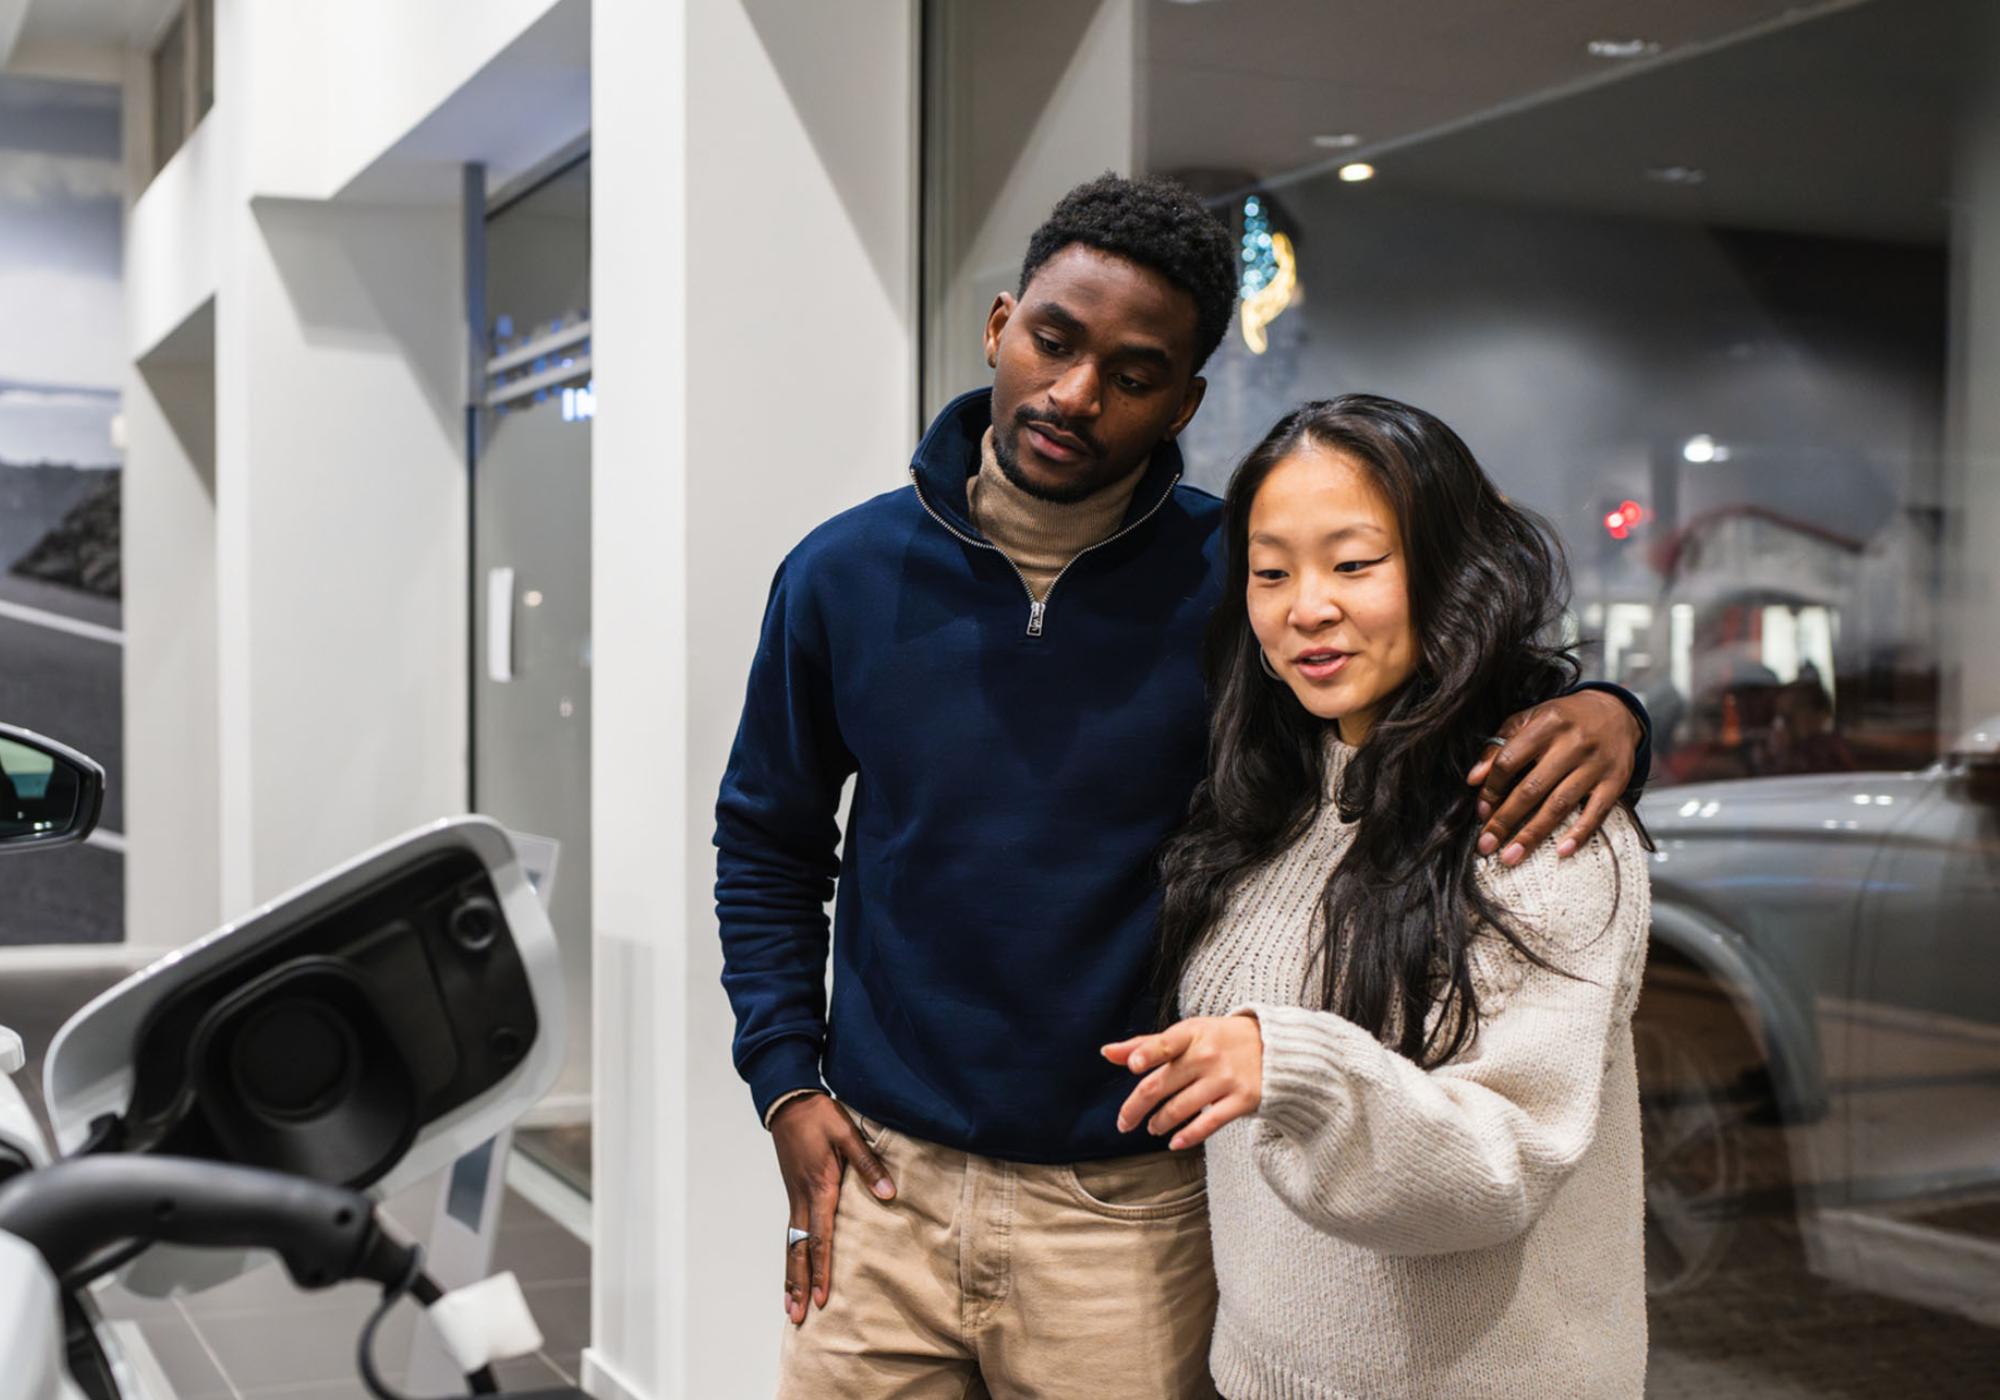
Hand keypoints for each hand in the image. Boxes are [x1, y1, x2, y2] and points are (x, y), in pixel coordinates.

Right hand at [770, 1094, 894, 1324]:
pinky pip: (790, 1233)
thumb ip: (869, 1165)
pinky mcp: (794, 1193)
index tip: (823, 1298)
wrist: (789, 1101)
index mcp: (820, 1188)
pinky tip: (792, 1269)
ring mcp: (795, 1197)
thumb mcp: (848, 1134)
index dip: (823, 1270)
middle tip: (797, 1317)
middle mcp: (803, 1199)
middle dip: (800, 1285)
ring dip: (791, 1277)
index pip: (821, 1238)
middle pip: (799, 1251)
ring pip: (791, 1245)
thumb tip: (890, 1193)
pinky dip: (789, 1257)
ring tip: (789, 1305)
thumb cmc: (820, 1117)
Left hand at [1102, 1015, 1263, 1150]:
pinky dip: (1188, 1136)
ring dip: (1159, 1122)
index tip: (1133, 1065)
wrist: (1275, 1048)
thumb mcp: (1188, 1033)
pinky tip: (1174, 1143)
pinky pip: (1209, 1123)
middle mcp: (1207, 1054)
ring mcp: (1225, 1078)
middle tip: (1124, 1123)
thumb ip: (1147, 1044)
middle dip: (1135, 1108)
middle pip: (1162, 1084)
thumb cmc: (1219, 1040)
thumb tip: (1106, 1053)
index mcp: (1192, 1033)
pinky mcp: (1242, 1099)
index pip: (1165, 1043)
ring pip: (1181, 1107)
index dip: (1148, 1053)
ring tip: (1152, 1127)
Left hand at [1466, 689, 1639, 865]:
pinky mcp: (1616, 781)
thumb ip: (1499, 745)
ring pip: (1560, 804)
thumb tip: (1474, 779)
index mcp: (1546, 725)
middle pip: (1532, 788)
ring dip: (1533, 834)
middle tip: (1487, 844)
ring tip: (1512, 856)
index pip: (1509, 761)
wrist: (1616, 711)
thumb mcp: (1529, 719)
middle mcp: (1572, 743)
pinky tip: (1561, 851)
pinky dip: (1579, 833)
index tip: (1481, 811)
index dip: (1491, 788)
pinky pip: (1596, 812)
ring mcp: (1596, 764)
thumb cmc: (1564, 719)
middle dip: (1505, 820)